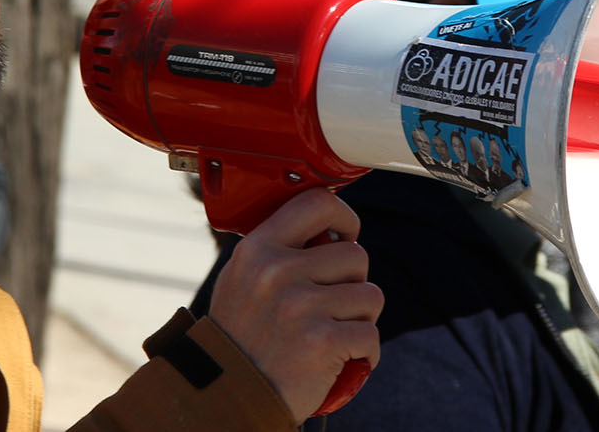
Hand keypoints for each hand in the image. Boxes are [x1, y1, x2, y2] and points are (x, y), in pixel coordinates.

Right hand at [206, 188, 382, 420]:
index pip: (317, 203)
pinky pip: (370, 336)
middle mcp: (278, 271)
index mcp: (259, 249)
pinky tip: (344, 360)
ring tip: (335, 333)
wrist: (228, 395)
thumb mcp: (243, 279)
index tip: (347, 235)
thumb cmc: (240, 337)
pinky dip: (365, 353)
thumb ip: (278, 251)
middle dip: (354, 282)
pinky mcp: (322, 341)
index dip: (345, 217)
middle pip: (355, 255)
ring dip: (362, 318)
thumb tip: (329, 230)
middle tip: (333, 306)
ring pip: (370, 295)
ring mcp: (300, 305)